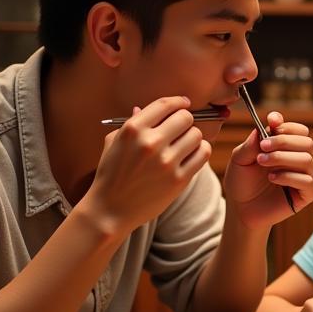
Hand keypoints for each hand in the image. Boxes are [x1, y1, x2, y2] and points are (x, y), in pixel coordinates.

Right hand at [83, 96, 210, 236]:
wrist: (110, 210)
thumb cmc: (111, 174)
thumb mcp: (114, 144)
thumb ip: (131, 124)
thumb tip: (144, 108)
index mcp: (133, 130)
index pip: (165, 104)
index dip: (179, 102)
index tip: (184, 103)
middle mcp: (150, 143)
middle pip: (185, 118)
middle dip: (186, 120)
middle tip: (183, 128)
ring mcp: (166, 162)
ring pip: (197, 135)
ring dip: (194, 137)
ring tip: (185, 144)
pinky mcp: (179, 179)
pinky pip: (203, 154)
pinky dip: (201, 151)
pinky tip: (192, 154)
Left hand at [224, 112, 312, 228]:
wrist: (240, 209)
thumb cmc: (242, 182)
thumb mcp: (240, 158)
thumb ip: (253, 142)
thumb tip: (269, 124)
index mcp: (288, 149)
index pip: (299, 131)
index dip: (287, 125)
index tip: (271, 122)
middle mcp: (300, 161)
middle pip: (307, 142)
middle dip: (284, 141)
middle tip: (263, 147)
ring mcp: (305, 177)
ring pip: (308, 159)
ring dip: (283, 158)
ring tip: (262, 161)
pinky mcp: (306, 195)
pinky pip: (307, 181)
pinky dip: (288, 176)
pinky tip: (272, 178)